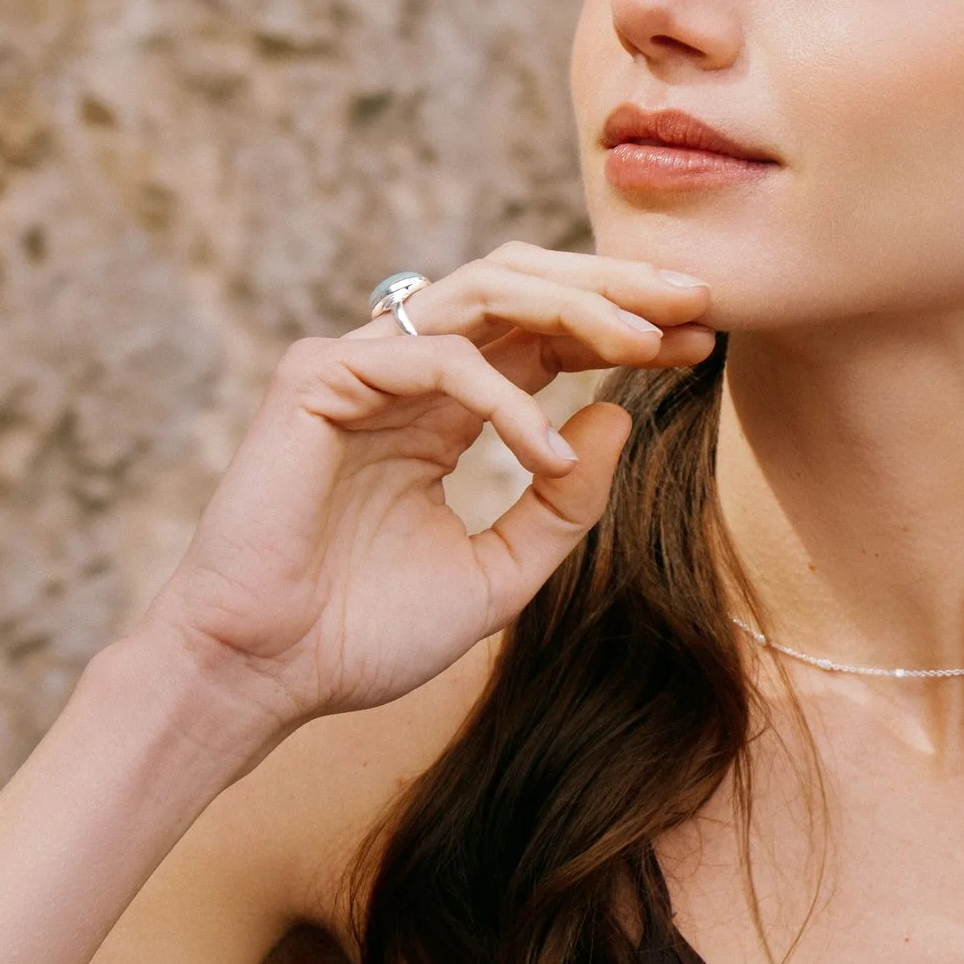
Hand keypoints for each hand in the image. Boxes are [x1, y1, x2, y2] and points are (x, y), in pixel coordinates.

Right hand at [130, 243, 712, 765]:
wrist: (263, 676)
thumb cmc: (363, 634)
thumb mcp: (502, 572)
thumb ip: (563, 502)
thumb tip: (615, 418)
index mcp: (445, 407)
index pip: (547, 336)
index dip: (624, 330)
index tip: (700, 344)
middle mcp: (405, 371)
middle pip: (524, 287)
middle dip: (615, 287)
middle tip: (696, 301)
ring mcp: (358, 365)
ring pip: (486, 293)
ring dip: (578, 308)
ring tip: (649, 342)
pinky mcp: (316, 378)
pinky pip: (436, 358)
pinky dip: (505, 399)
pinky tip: (545, 452)